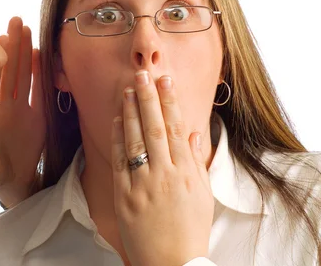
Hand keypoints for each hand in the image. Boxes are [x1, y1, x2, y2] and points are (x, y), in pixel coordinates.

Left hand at [0, 17, 45, 207]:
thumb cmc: (0, 175)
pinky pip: (37, 88)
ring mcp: (20, 108)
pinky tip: (40, 52)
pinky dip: (39, 72)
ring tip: (26, 28)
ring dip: (25, 52)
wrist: (16, 179)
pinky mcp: (36, 113)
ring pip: (23, 75)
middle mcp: (6, 108)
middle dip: (12, 47)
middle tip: (14, 20)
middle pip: (9, 72)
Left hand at [111, 70, 212, 265]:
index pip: (176, 129)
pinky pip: (119, 160)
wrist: (172, 265)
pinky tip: (117, 119)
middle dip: (148, 98)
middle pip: (154, 128)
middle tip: (143, 74)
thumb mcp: (202, 196)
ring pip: (135, 139)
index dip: (169, 103)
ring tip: (128, 88)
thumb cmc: (190, 231)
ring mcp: (142, 184)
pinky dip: (118, 138)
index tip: (165, 80)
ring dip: (131, 111)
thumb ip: (196, 162)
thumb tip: (192, 132)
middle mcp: (164, 175)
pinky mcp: (123, 196)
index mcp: (187, 173)